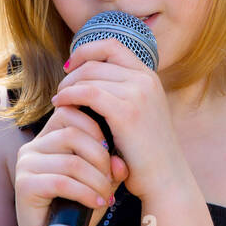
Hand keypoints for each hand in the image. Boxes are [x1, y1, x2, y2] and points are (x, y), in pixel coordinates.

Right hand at [13, 105, 123, 225]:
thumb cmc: (77, 207)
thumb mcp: (98, 182)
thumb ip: (110, 168)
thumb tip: (120, 163)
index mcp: (48, 137)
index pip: (70, 113)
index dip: (95, 128)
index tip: (110, 151)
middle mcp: (33, 146)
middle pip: (73, 135)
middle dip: (100, 157)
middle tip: (111, 179)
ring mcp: (26, 164)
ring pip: (70, 161)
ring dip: (96, 180)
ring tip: (105, 195)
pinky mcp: (24, 185)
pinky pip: (61, 182)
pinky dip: (85, 193)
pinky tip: (97, 203)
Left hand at [51, 38, 188, 201]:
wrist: (165, 179)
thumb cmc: (147, 153)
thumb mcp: (140, 113)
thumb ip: (122, 93)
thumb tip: (89, 80)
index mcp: (149, 76)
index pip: (112, 45)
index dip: (87, 50)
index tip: (71, 66)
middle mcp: (146, 79)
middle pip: (97, 59)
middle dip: (73, 73)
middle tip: (60, 90)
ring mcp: (138, 94)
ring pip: (89, 75)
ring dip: (68, 86)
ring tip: (59, 101)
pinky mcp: (126, 112)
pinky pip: (88, 93)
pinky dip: (69, 96)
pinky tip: (60, 106)